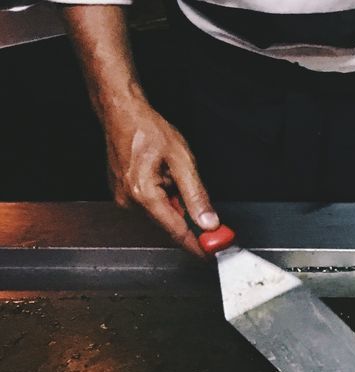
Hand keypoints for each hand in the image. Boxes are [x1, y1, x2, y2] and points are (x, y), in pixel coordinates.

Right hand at [101, 94, 217, 257]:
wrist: (121, 113)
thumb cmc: (147, 130)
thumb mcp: (181, 160)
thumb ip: (196, 195)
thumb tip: (208, 222)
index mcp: (143, 195)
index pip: (177, 231)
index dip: (198, 246)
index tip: (213, 256)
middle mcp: (129, 201)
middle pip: (170, 225)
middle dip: (191, 221)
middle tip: (209, 213)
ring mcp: (124, 199)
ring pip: (163, 215)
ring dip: (177, 204)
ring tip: (173, 174)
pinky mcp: (125, 195)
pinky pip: (153, 206)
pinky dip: (166, 199)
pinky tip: (165, 178)